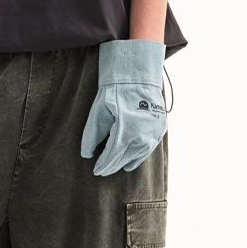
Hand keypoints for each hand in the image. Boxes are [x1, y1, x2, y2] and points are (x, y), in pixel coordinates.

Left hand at [80, 39, 167, 175]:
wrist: (138, 76)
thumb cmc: (115, 92)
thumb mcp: (98, 111)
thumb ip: (91, 135)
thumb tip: (86, 154)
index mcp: (126, 131)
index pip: (112, 157)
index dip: (103, 165)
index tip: (96, 170)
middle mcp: (142, 136)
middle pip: (124, 159)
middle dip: (112, 166)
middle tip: (102, 170)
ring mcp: (154, 134)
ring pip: (137, 157)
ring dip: (125, 163)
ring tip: (115, 167)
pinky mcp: (160, 129)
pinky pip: (148, 149)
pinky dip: (138, 156)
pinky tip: (130, 161)